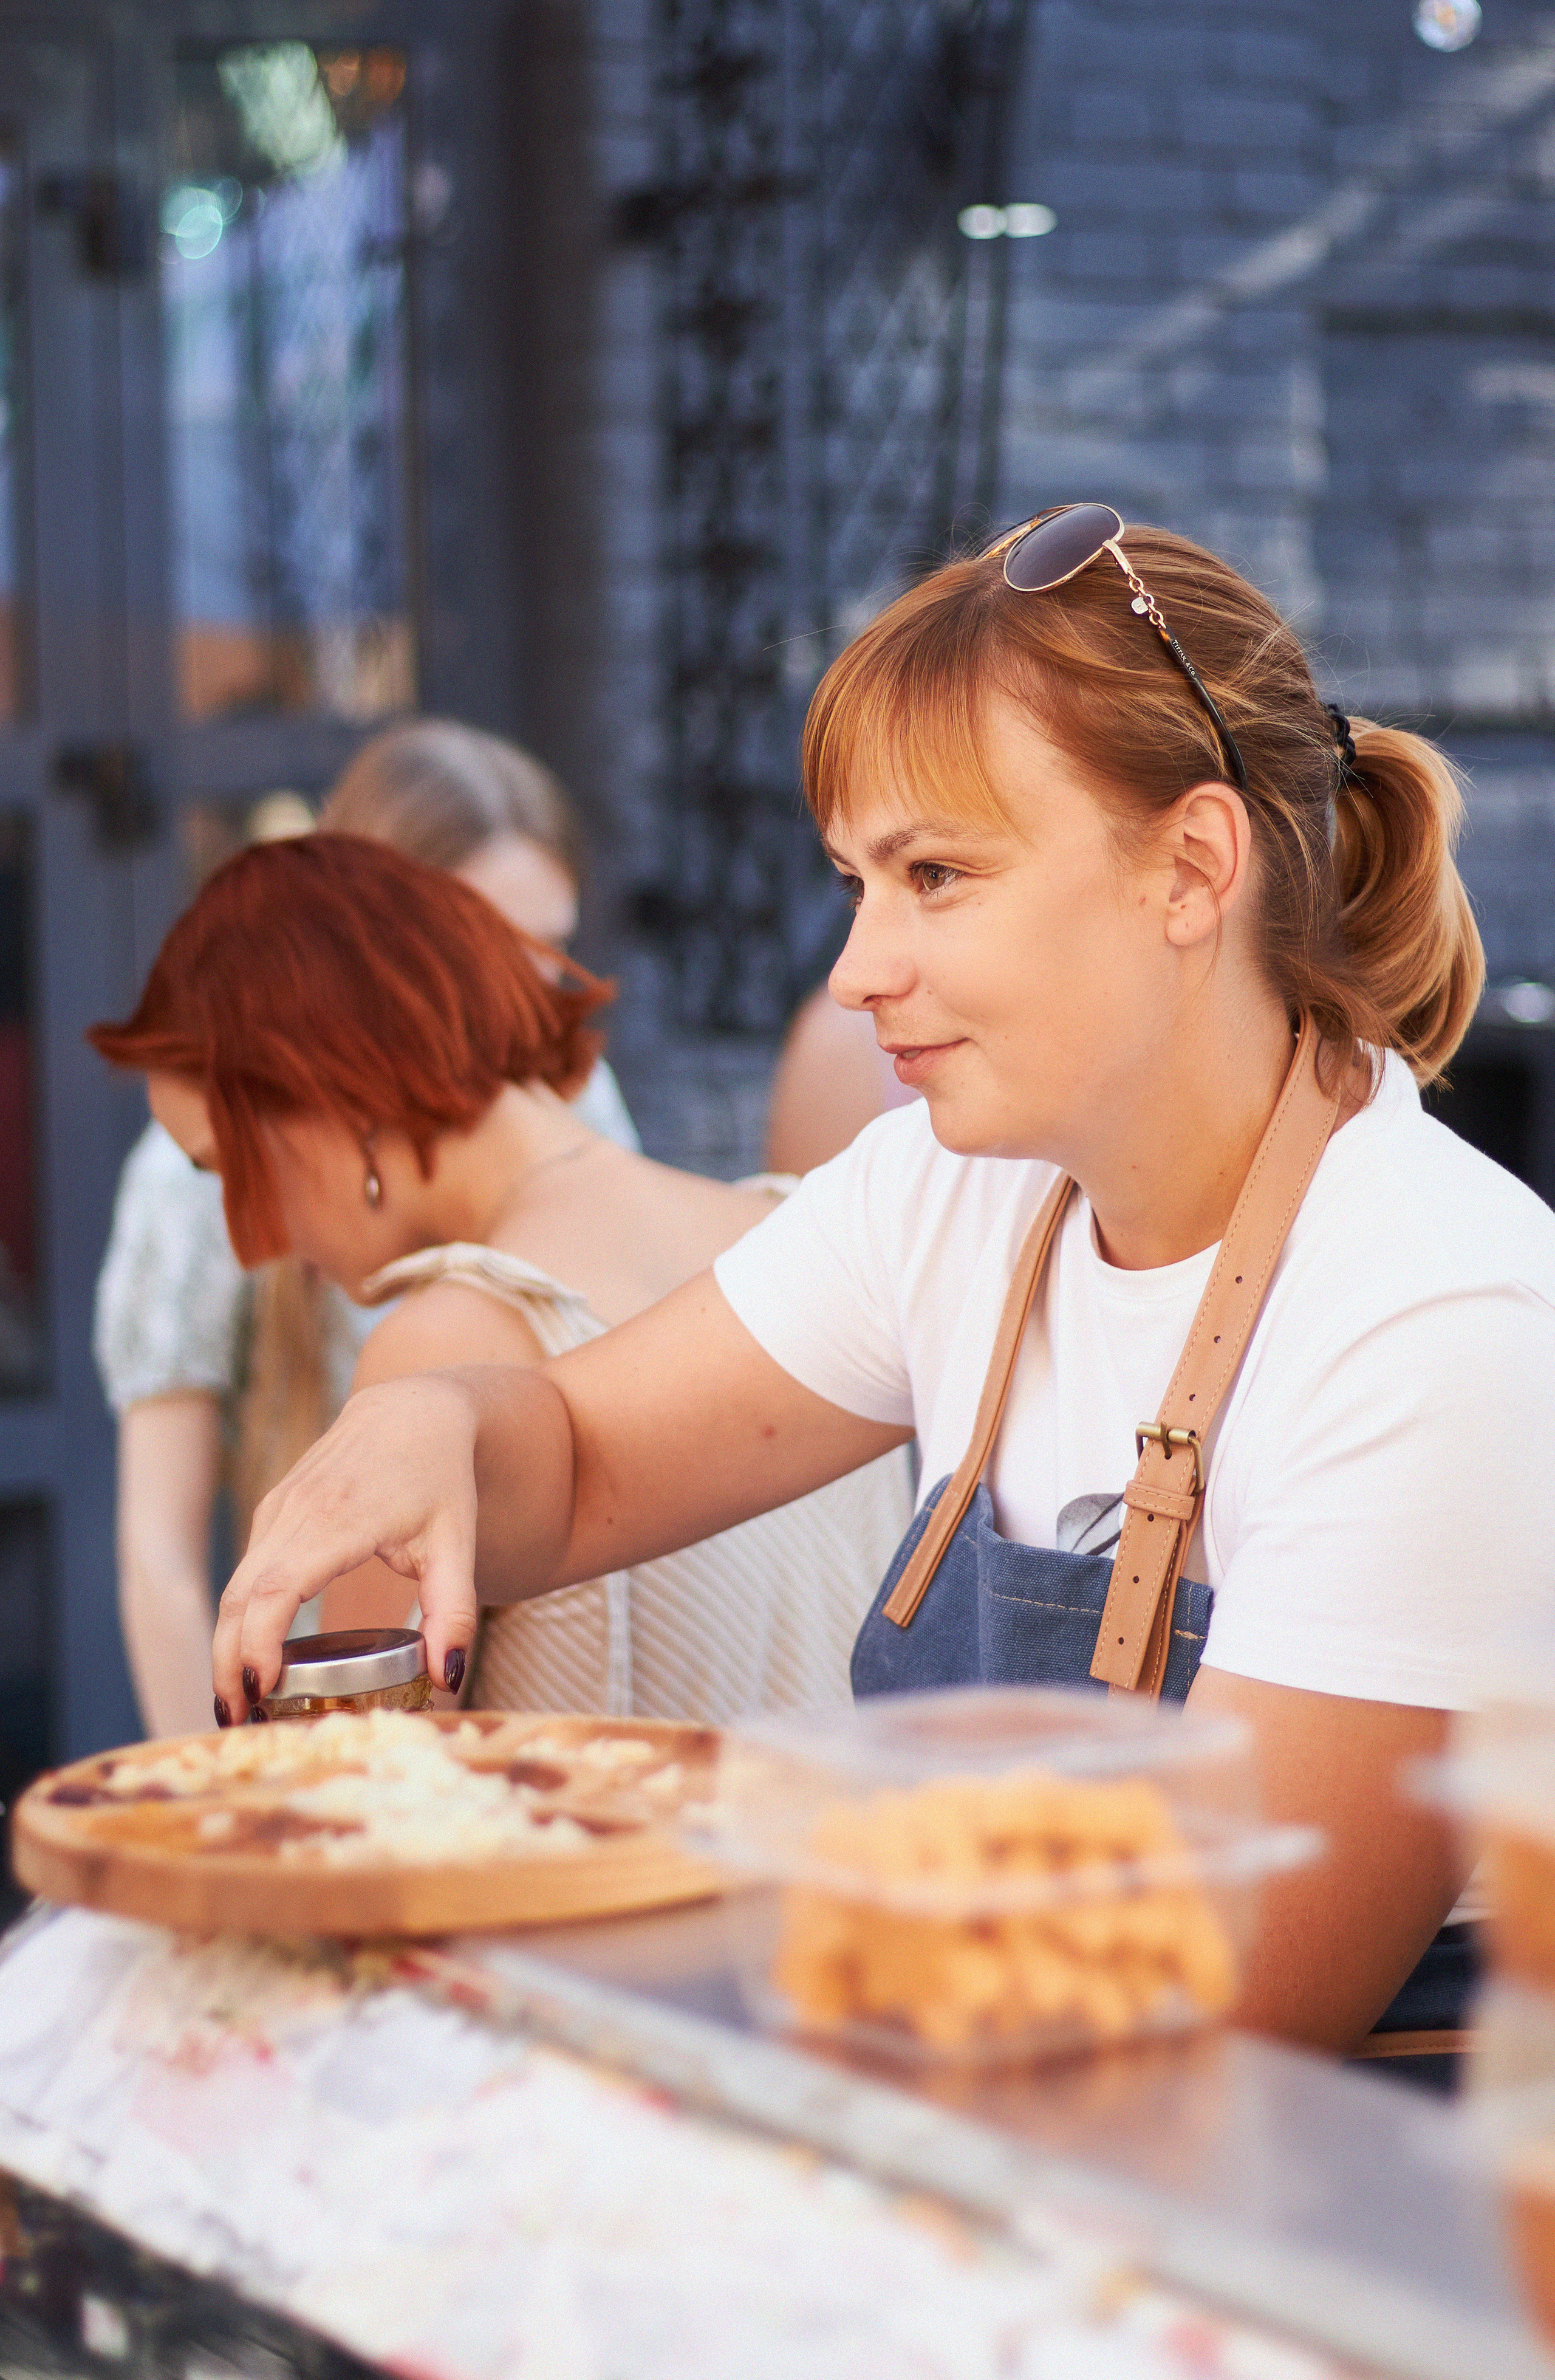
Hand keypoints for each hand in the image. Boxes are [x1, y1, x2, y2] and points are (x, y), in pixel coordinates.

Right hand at [212, 1373, 481, 1717]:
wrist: (413, 1409)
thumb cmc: (440, 1476)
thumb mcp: (457, 1544)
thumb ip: (454, 1612)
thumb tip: (450, 1677)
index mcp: (338, 1520)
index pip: (277, 1590)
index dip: (258, 1643)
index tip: (258, 1690)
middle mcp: (295, 1512)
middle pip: (240, 1598)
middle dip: (228, 1664)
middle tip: (238, 1723)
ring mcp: (278, 1510)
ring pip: (235, 1588)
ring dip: (228, 1647)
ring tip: (239, 1705)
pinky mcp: (273, 1512)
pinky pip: (245, 1573)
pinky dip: (240, 1619)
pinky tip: (251, 1659)